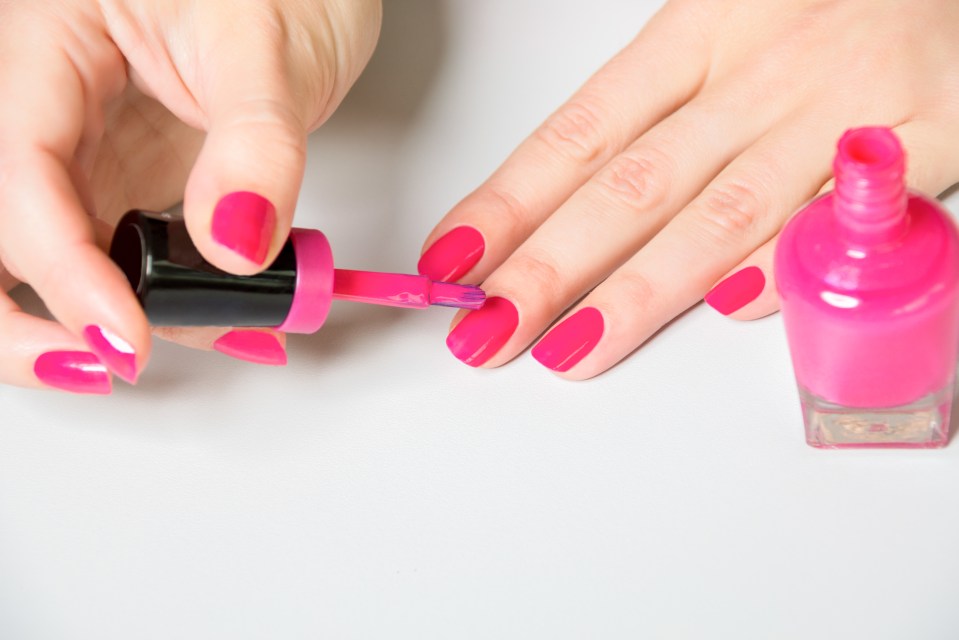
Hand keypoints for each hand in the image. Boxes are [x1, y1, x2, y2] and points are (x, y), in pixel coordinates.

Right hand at [0, 0, 380, 392]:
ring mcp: (93, 156)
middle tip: (106, 365)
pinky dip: (166, 301)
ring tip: (193, 338)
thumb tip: (234, 244)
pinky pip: (125, 258)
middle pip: (0, 233)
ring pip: (54, 257)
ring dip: (100, 319)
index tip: (127, 334)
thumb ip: (253, 143)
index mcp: (45, 49)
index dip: (63, 269)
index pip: (18, 174)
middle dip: (29, 315)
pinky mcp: (135, 185)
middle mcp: (55, 112)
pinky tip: (220, 318)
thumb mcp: (265, 44)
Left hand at [418, 0, 958, 378]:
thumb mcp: (727, 25)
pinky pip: (847, 217)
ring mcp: (842, 109)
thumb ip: (660, 113)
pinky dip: (785, 265)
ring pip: (722, 213)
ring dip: (639, 291)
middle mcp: (761, 72)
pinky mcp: (932, 137)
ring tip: (569, 349)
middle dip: (550, 267)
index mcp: (701, 32)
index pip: (581, 134)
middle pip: (634, 185)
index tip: (455, 260)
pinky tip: (726, 311)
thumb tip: (577, 206)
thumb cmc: (822, 2)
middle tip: (487, 329)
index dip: (509, 202)